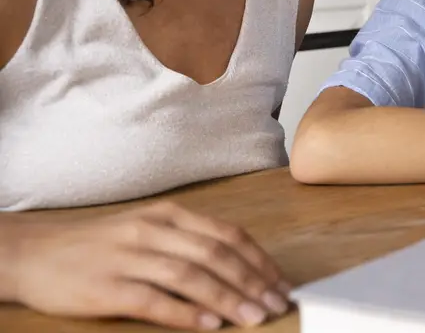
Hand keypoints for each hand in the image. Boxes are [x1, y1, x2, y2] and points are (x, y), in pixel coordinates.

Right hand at [10, 201, 289, 329]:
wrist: (33, 252)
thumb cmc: (98, 244)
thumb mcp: (147, 228)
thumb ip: (188, 242)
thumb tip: (238, 266)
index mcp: (169, 214)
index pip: (228, 235)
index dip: (259, 260)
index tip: (280, 282)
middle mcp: (152, 231)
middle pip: (216, 255)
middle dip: (253, 282)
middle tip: (277, 304)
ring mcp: (129, 258)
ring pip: (191, 276)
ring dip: (228, 299)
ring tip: (254, 317)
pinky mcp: (107, 287)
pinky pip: (153, 300)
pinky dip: (185, 313)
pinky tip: (209, 325)